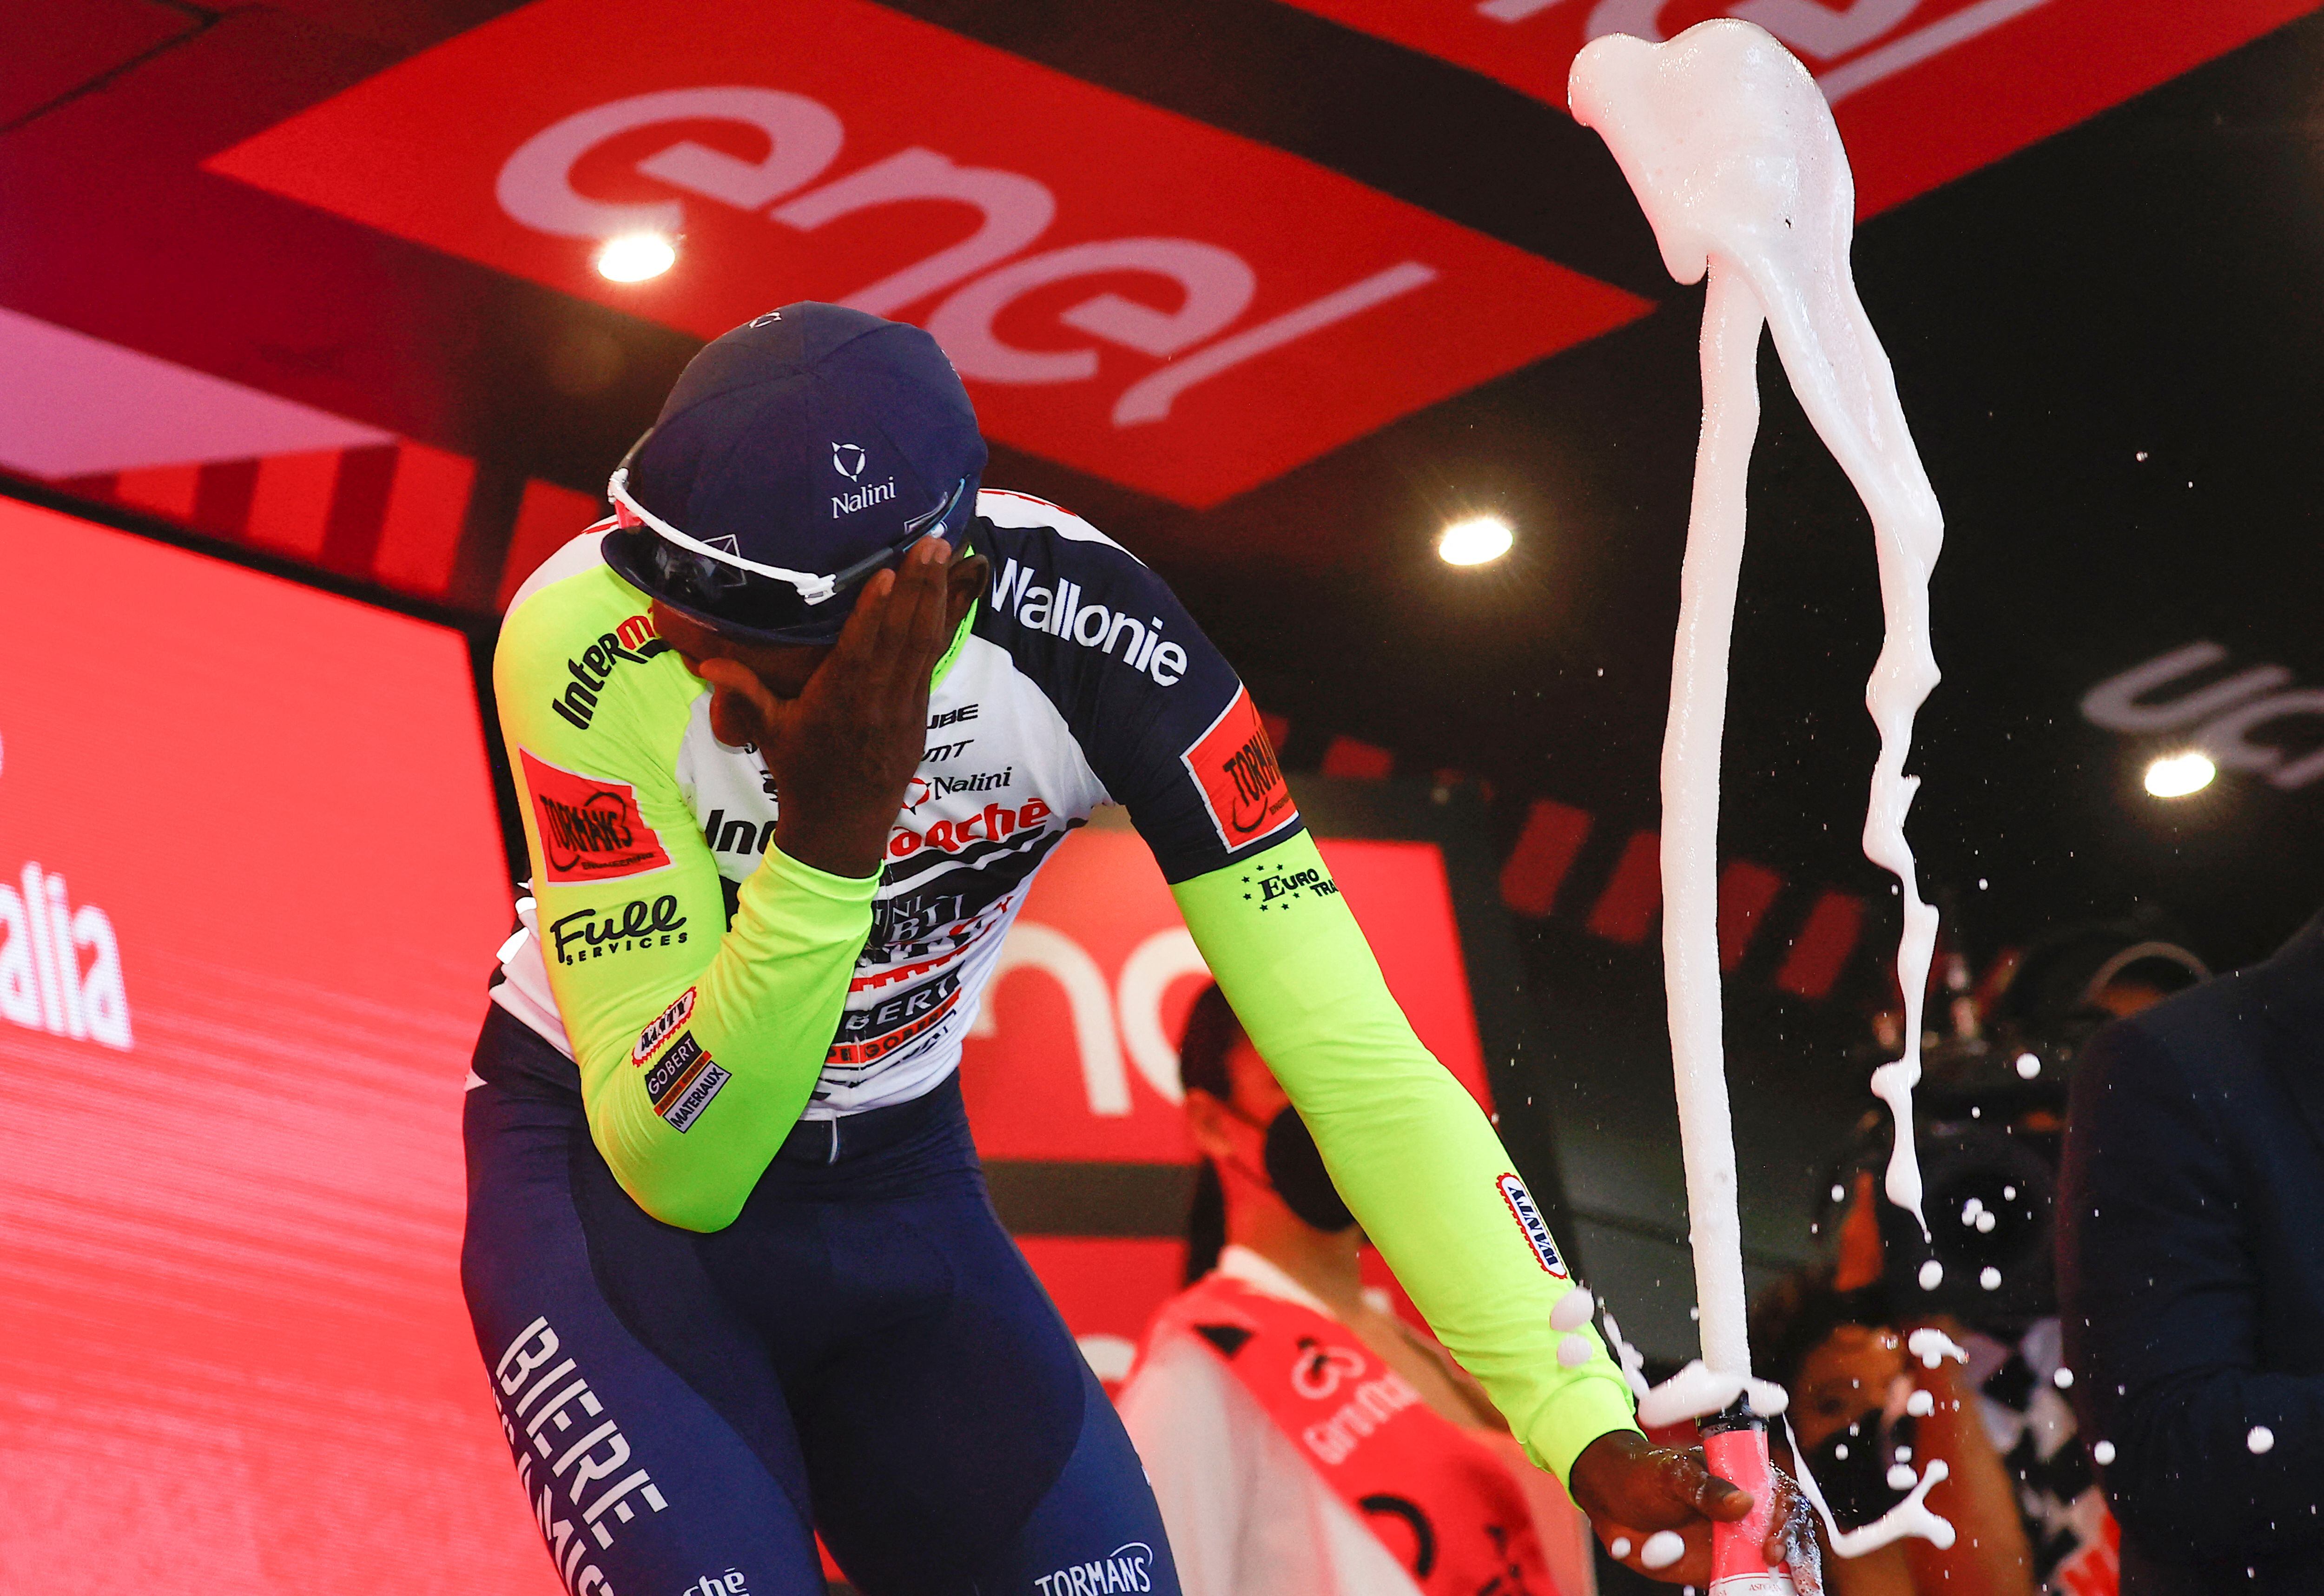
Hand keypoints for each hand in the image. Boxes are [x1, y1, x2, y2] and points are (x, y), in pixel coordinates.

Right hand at [697, 536, 955, 876]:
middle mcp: (876, 701)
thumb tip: (706, 660)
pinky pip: (932, 661)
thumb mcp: (769, 734)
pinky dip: (941, 625)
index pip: (860, 650)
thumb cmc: (803, 774)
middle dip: (919, 588)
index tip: (888, 573)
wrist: (843, 827)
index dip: (876, 612)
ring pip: (924, 645)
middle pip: (902, 638)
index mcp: (838, 703)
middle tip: (932, 541)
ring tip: (944, 552)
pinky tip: (948, 593)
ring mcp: (904, 706)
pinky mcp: (920, 712)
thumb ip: (743, 692)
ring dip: (936, 597)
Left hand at [1569, 1430, 1823, 1593]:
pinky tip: (1758, 1594)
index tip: (1770, 1544)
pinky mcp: (1718, 1567)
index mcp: (1741, 1477)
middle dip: (1797, 1557)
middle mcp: (1746, 1512)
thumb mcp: (1671, 1474)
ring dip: (1785, 1580)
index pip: (1781, 1496)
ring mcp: (1734, 1541)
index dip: (1785, 1520)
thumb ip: (1705, 1488)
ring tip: (1795, 1591)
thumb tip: (1746, 1502)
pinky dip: (1753, 1592)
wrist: (1610, 1497)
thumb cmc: (1643, 1473)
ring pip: (1773, 1564)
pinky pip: (1744, 1584)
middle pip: (1786, 1534)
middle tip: (1784, 1574)